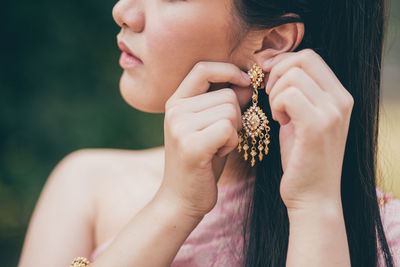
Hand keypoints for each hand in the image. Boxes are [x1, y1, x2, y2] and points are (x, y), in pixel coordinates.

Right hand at [158, 61, 250, 219]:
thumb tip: (247, 83)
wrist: (181, 198)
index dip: (228, 70)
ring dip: (234, 132)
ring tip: (217, 147)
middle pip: (227, 94)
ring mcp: (180, 127)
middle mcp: (174, 110)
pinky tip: (218, 154)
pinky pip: (229, 128)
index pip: (203, 68)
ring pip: (231, 111)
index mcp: (176, 102)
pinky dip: (232, 143)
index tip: (244, 82)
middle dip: (236, 116)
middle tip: (221, 137)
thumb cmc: (202, 160)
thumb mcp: (211, 126)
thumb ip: (225, 103)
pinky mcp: (191, 145)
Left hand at [262, 49, 353, 212]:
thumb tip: (274, 65)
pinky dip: (276, 105)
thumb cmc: (301, 157)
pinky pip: (288, 95)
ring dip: (275, 93)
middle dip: (277, 73)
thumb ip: (296, 92)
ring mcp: (333, 112)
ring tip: (278, 115)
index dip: (283, 61)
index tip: (267, 76)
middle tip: (270, 96)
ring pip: (292, 76)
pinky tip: (279, 122)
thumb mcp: (301, 118)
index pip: (310, 57)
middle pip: (303, 59)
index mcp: (340, 96)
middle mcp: (341, 100)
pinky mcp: (318, 126)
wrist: (312, 196)